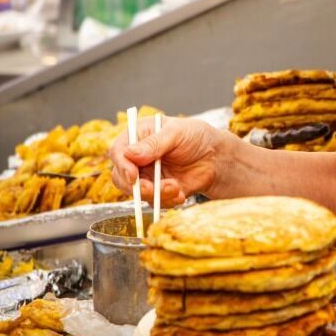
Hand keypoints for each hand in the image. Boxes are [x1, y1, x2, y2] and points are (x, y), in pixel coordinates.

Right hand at [108, 116, 222, 206]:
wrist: (216, 157)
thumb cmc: (196, 137)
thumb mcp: (177, 133)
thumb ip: (154, 143)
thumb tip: (130, 154)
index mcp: (138, 136)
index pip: (119, 151)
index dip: (122, 165)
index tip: (133, 175)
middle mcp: (138, 157)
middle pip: (121, 176)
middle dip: (136, 186)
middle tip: (151, 189)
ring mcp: (147, 175)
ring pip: (137, 193)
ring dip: (155, 194)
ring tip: (175, 187)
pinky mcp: (158, 191)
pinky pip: (153, 202)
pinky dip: (166, 201)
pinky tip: (180, 193)